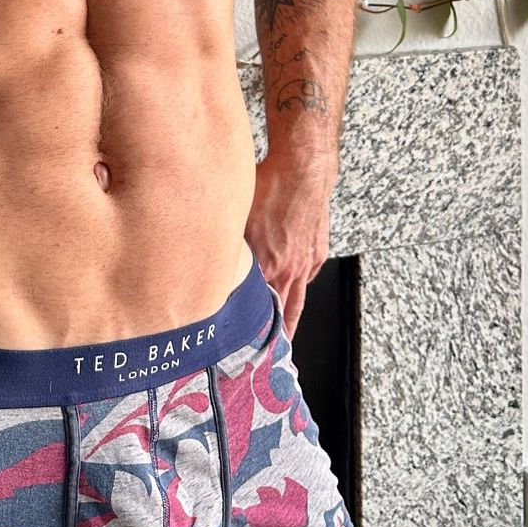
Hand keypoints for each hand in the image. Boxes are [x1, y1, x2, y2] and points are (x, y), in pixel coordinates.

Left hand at [244, 152, 333, 340]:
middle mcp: (290, 269)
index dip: (248, 325)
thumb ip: (228, 243)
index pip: (257, 306)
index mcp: (268, 265)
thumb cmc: (270, 185)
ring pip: (298, 299)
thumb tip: (209, 253)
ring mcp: (307, 260)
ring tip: (287, 337)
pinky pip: (309, 275)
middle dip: (277, 337)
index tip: (242, 342)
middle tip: (271, 358)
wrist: (304, 168)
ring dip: (292, 318)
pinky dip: (300, 284)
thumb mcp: (238, 217)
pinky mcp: (318, 249)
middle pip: (283, 313)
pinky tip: (294, 287)